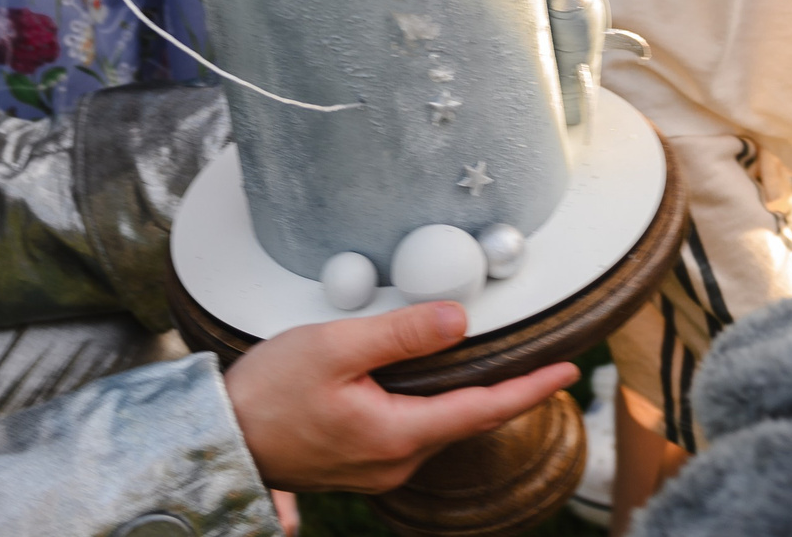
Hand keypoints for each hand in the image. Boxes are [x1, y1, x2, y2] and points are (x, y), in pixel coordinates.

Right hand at [223, 302, 578, 492]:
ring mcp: (379, 469)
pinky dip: (426, 404)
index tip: (568, 371)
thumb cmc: (269, 392)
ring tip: (479, 360)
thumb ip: (401, 334)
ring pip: (436, 426)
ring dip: (459, 396)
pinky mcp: (362, 464)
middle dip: (504, 391)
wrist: (223, 436)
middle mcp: (396, 463)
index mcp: (398, 436)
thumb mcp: (335, 348)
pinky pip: (410, 432)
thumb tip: (458, 321)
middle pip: (465, 420)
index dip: (530, 389)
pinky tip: (419, 380)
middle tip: (540, 361)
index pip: (483, 411)